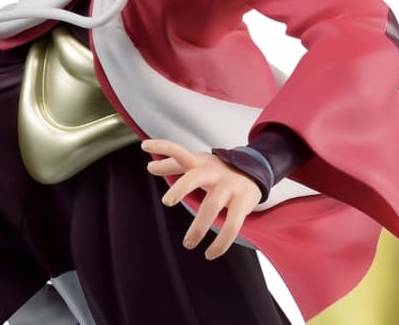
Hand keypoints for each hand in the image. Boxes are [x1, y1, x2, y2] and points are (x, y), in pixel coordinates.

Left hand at [142, 138, 260, 259]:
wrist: (255, 169)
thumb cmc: (217, 169)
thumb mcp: (197, 164)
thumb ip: (173, 165)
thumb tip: (149, 167)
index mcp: (200, 163)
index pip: (179, 152)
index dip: (163, 147)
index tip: (143, 145)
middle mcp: (213, 172)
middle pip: (195, 177)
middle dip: (181, 188)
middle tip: (166, 202)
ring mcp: (229, 186)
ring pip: (212, 206)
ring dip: (199, 228)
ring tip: (188, 244)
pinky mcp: (243, 202)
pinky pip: (232, 226)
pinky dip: (221, 243)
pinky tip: (210, 254)